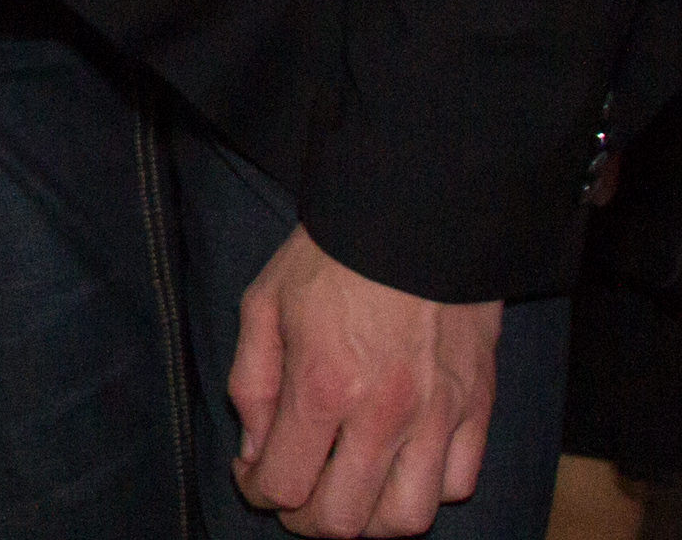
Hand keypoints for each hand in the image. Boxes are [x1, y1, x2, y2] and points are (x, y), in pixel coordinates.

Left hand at [228, 223, 498, 535]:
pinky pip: (457, 485)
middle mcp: (384, 414)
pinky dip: (424, 493)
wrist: (416, 219)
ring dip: (367, 520)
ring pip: (407, 519)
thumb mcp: (263, 304)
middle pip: (343, 520)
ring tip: (346, 492)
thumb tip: (254, 451)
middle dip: (305, 520)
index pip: (283, 484)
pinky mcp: (477, 410)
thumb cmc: (331, 257)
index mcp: (322, 386)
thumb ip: (252, 384)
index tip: (252, 477)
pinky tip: (397, 469)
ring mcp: (438, 417)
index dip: (257, 492)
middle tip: (294, 494)